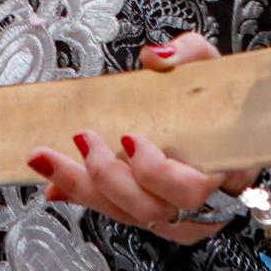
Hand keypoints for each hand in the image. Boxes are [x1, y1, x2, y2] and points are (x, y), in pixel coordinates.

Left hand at [26, 32, 254, 244]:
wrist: (223, 122)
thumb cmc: (219, 100)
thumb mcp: (210, 67)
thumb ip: (188, 55)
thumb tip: (155, 57)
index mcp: (222, 168)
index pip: (191, 188)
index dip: (156, 173)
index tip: (129, 139)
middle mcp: (198, 200)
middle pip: (151, 209)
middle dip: (107, 177)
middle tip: (84, 138)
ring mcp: (171, 212)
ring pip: (126, 215)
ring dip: (82, 187)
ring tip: (47, 158)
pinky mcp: (145, 210)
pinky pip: (111, 210)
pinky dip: (79, 194)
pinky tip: (52, 179)